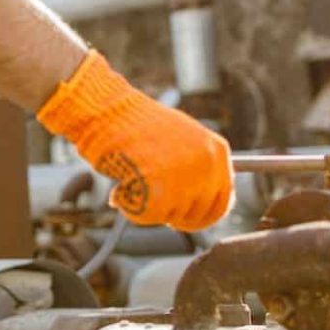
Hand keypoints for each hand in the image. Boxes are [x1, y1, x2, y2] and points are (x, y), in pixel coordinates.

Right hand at [36, 51, 233, 231]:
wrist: (107, 110)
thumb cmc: (135, 123)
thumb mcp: (180, 138)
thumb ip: (195, 165)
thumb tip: (200, 199)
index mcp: (217, 149)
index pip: (223, 201)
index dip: (200, 215)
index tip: (182, 218)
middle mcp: (208, 163)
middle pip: (198, 215)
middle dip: (173, 215)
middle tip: (150, 200)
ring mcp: (188, 176)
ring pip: (171, 216)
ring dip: (148, 208)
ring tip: (129, 180)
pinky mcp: (162, 188)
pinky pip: (148, 216)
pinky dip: (129, 208)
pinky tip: (119, 189)